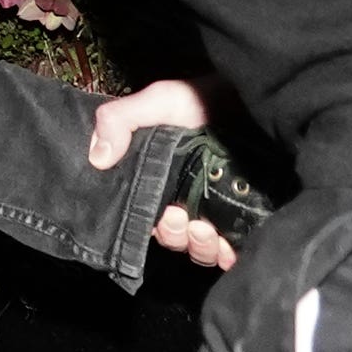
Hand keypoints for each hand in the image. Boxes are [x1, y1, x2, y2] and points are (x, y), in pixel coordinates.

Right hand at [87, 78, 238, 273]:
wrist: (255, 96)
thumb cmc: (205, 99)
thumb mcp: (160, 101)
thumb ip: (120, 120)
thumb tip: (96, 158)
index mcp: (166, 180)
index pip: (149, 215)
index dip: (151, 224)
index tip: (161, 213)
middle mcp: (192, 198)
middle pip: (175, 236)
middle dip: (174, 234)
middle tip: (179, 217)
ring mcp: (222, 212)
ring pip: (201, 247)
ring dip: (198, 246)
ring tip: (205, 229)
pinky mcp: (247, 220)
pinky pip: (235, 251)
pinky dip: (227, 255)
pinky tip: (228, 244)